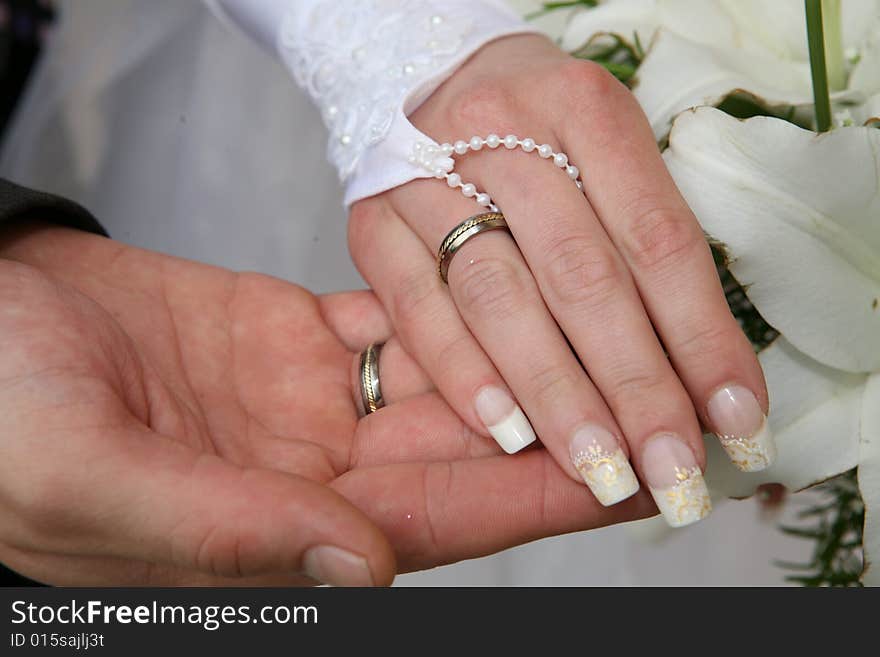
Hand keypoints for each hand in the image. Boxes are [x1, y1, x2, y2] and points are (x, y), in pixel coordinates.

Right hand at [0, 221, 651, 584]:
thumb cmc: (5, 419)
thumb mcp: (95, 484)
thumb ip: (226, 529)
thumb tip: (354, 568)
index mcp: (275, 528)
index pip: (437, 524)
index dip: (535, 504)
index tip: (630, 479)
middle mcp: (313, 474)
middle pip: (466, 456)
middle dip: (562, 432)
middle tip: (659, 408)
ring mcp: (310, 404)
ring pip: (444, 384)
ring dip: (528, 366)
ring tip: (614, 347)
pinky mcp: (295, 340)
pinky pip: (398, 324)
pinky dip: (458, 310)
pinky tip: (519, 292)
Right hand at [349, 34, 772, 524]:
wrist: (444, 96)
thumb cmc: (547, 145)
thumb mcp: (612, 168)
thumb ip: (652, 261)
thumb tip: (712, 389)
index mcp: (585, 109)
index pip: (658, 238)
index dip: (703, 337)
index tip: (740, 420)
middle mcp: (502, 130)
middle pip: (580, 273)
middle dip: (634, 385)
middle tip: (673, 471)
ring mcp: (425, 174)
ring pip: (499, 294)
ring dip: (554, 392)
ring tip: (599, 469)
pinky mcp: (374, 220)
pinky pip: (417, 304)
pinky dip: (462, 371)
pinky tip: (504, 432)